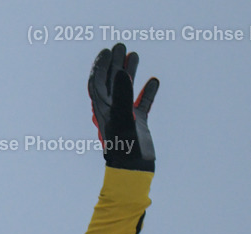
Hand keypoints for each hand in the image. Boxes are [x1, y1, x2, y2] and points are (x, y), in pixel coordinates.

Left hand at [88, 43, 158, 171]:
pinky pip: (142, 103)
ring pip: (125, 90)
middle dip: (114, 64)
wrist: (133, 171)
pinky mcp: (137, 123)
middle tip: (121, 46)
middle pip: (110, 83)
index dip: (100, 66)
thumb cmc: (125, 147)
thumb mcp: (124, 118)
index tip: (107, 51)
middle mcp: (112, 111)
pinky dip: (147, 92)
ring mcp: (124, 116)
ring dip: (129, 72)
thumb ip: (123, 95)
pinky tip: (154, 81)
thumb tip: (121, 73)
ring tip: (135, 54)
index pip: (97, 83)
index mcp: (103, 109)